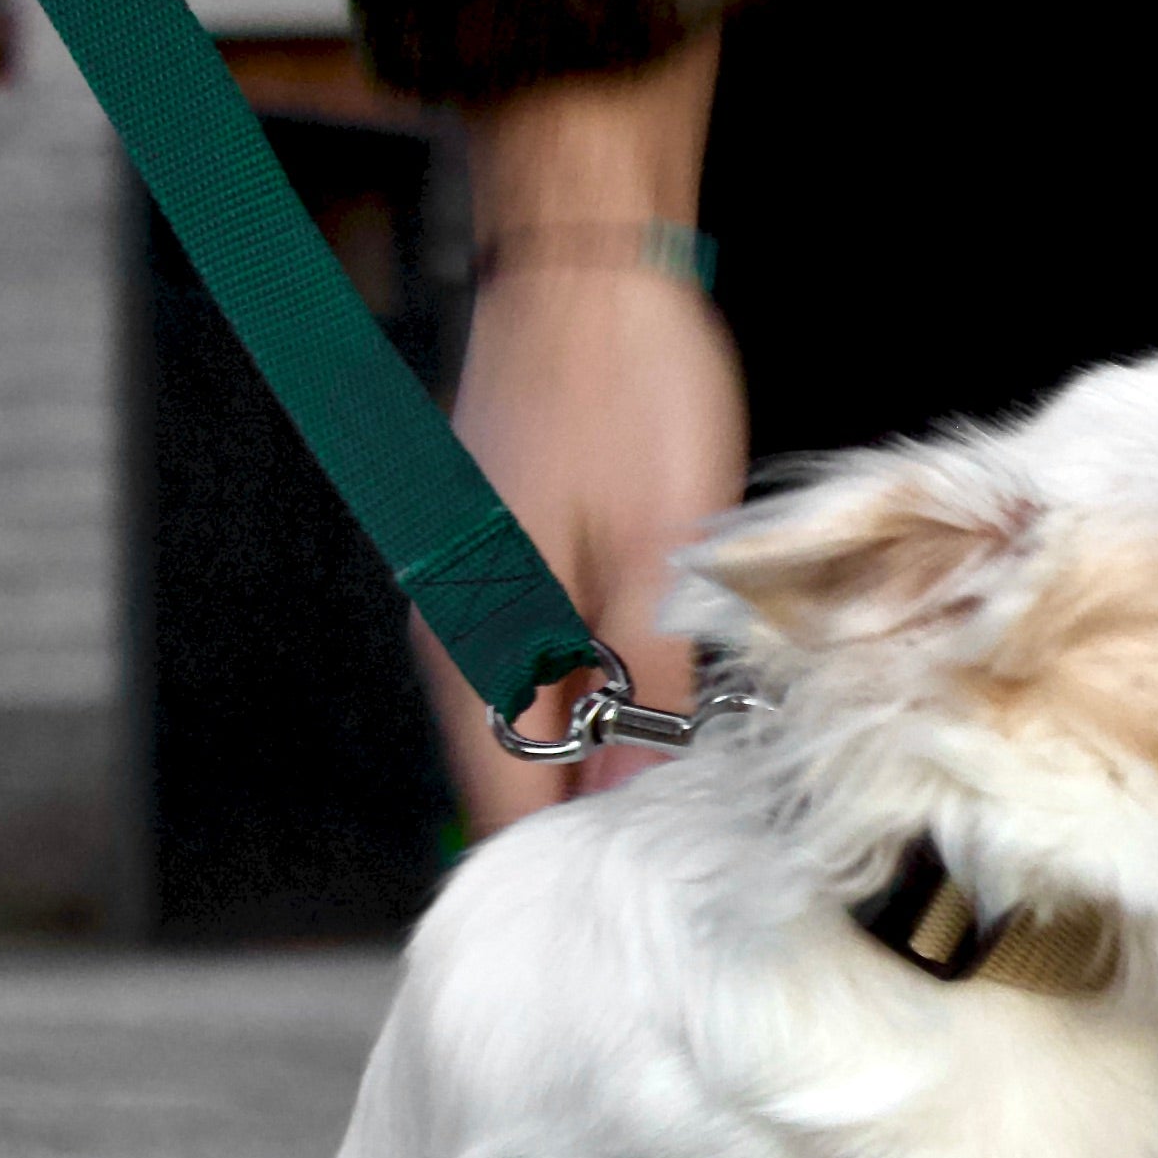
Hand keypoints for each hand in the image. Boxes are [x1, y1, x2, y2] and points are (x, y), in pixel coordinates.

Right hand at [428, 36, 747, 836]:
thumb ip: (652, 691)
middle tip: (701, 844)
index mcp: (478, 648)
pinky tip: (669, 683)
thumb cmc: (623, 385)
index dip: (577, 870)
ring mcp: (474, 591)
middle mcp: (456, 633)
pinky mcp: (504, 554)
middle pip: (519, 774)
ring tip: (695, 769)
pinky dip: (603, 685)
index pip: (504, 816)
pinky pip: (546, 657)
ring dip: (610, 746)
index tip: (654, 904)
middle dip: (602, 814)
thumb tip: (640, 802)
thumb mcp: (663, 556)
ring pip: (538, 715)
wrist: (586, 253)